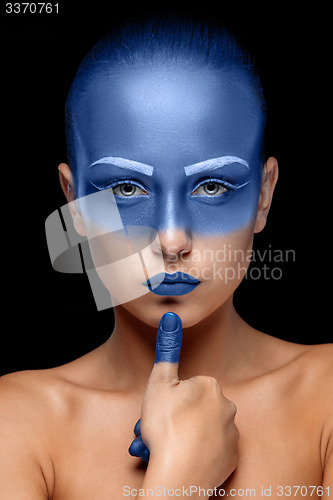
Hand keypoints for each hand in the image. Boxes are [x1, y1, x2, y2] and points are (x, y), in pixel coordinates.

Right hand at [128, 312, 238, 487]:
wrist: (178, 476)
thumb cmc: (166, 427)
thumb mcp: (158, 383)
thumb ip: (167, 350)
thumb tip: (171, 317)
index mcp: (210, 386)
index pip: (186, 388)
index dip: (169, 400)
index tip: (161, 412)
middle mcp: (227, 406)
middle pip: (194, 409)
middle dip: (175, 420)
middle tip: (159, 432)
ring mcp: (232, 434)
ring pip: (201, 430)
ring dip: (184, 437)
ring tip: (168, 448)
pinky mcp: (232, 459)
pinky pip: (212, 451)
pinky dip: (198, 454)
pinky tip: (183, 459)